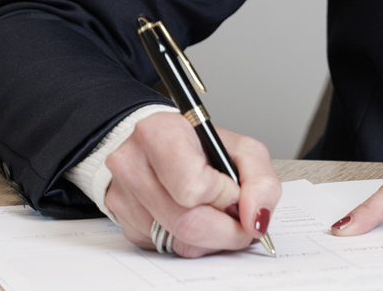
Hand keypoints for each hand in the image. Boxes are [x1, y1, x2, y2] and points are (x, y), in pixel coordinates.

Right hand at [104, 112, 282, 257]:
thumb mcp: (242, 150)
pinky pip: (165, 248)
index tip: (234, 192)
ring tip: (218, 216)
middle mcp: (132, 165)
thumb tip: (255, 220)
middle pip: (187, 223)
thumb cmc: (199, 145)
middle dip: (226, 231)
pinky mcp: (124, 222)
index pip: (194, 187)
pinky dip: (189, 241)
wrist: (160, 145)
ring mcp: (122, 196)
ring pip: (178, 242)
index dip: (224, 197)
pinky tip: (193, 218)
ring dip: (210, 239)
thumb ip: (260, 181)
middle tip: (242, 224)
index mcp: (158, 134)